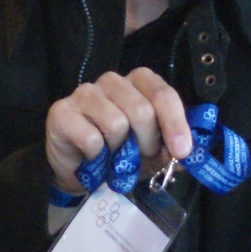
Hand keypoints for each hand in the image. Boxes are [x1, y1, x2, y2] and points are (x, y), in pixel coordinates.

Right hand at [45, 70, 192, 196]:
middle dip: (146, 143)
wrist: (79, 171)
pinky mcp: (61, 111)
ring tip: (113, 158)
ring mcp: (84, 93)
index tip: (181, 151)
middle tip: (139, 158)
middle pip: (141, 110)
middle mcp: (111, 81)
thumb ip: (170, 149)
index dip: (175, 123)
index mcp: (138, 82)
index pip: (163, 94)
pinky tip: (92, 158)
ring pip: (116, 124)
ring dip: (119, 152)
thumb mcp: (151, 153)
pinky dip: (97, 157)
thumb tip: (189, 156)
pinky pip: (91, 138)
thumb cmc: (119, 154)